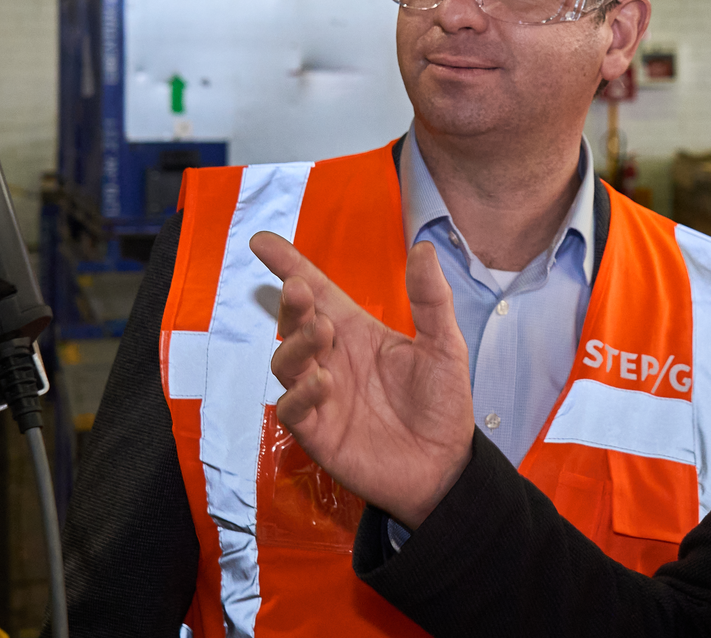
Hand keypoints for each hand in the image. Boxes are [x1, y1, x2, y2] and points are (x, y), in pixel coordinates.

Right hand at [250, 231, 474, 527]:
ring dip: (297, 343)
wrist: (446, 467)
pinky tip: (324, 383)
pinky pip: (292, 408)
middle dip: (291, 302)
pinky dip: (301, 393)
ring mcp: (322, 396)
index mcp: (358, 333)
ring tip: (322, 332)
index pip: (317, 292)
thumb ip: (431, 299)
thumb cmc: (442, 405)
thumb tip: (424, 247)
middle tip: (299, 289)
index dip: (290, 266)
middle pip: (295, 323)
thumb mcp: (444, 345)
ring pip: (286, 362)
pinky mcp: (319, 432)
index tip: (263, 242)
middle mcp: (334, 360)